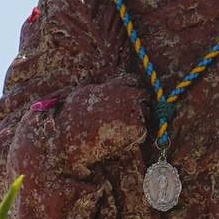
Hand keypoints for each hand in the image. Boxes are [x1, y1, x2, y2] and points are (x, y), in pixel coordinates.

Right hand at [30, 76, 147, 172]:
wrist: (73, 136)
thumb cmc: (73, 115)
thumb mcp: (81, 92)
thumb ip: (94, 85)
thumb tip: (94, 80)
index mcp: (115, 85)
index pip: (132, 79)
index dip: (131, 87)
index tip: (128, 94)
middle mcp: (127, 95)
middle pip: (143, 94)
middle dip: (139, 101)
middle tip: (131, 112)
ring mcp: (133, 111)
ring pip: (145, 112)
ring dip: (139, 117)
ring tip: (127, 127)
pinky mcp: (136, 128)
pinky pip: (143, 130)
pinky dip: (137, 134)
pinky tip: (126, 138)